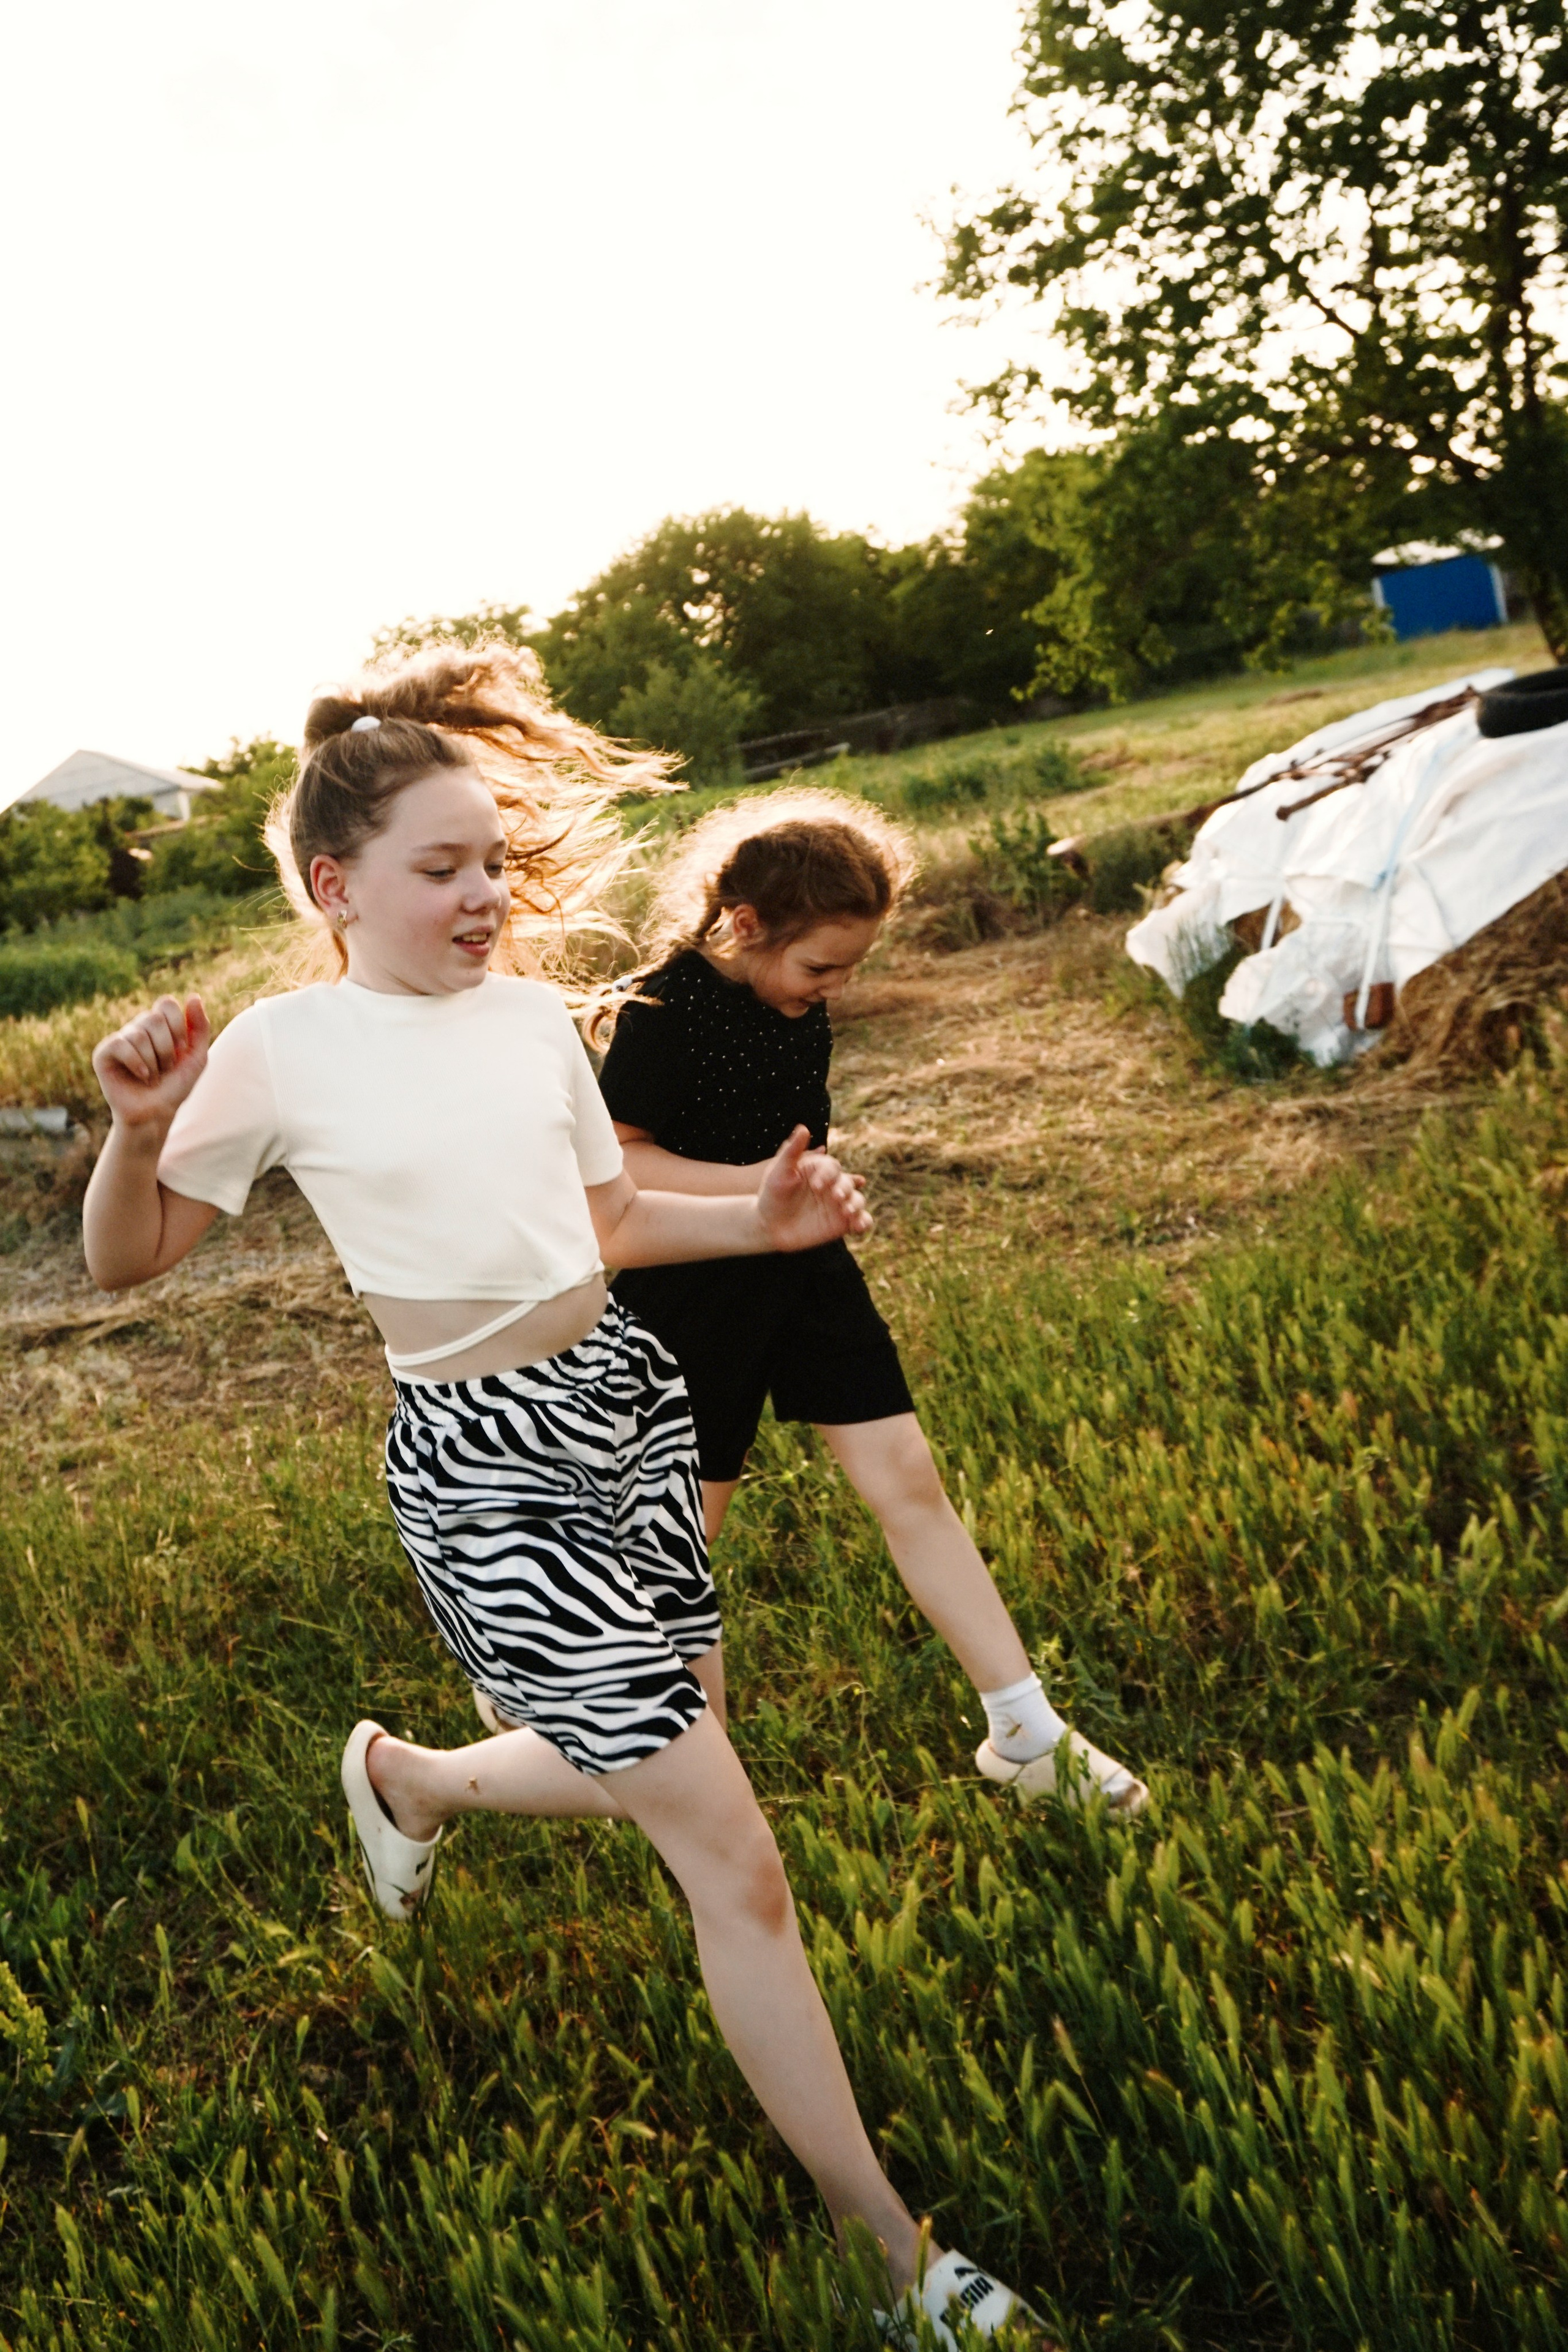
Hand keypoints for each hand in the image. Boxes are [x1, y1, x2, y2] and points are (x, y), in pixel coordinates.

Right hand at [91, 995, 210, 1131]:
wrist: (157, 1113)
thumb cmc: (176, 1086)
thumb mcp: (197, 1057)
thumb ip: (200, 1027)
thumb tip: (193, 996)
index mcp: (158, 1026)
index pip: (166, 1004)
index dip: (178, 1026)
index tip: (183, 1048)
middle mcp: (137, 1028)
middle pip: (154, 1018)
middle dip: (167, 1048)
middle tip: (166, 1067)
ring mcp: (120, 1040)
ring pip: (139, 1034)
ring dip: (153, 1060)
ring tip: (153, 1076)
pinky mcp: (103, 1053)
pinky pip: (120, 1044)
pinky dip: (137, 1062)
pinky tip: (142, 1076)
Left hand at [756, 1127, 872, 1253]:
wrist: (770, 1225)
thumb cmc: (772, 1195)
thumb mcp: (779, 1171)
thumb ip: (791, 1150)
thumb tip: (804, 1128)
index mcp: (820, 1170)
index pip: (832, 1167)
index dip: (827, 1175)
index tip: (815, 1185)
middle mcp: (833, 1185)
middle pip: (848, 1183)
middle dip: (845, 1188)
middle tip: (836, 1196)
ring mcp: (839, 1204)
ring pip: (857, 1200)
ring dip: (856, 1204)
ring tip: (847, 1211)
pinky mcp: (842, 1223)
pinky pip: (861, 1221)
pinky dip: (864, 1222)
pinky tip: (858, 1226)